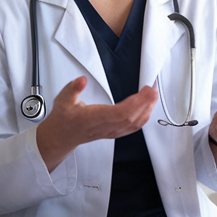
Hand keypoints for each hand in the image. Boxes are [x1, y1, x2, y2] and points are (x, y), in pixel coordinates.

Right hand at [36, 77, 157, 168]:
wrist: (63, 135)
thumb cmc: (65, 119)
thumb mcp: (63, 99)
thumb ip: (73, 88)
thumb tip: (82, 80)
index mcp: (95, 119)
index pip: (121, 114)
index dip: (137, 103)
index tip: (146, 90)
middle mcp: (106, 127)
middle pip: (133, 118)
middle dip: (147, 103)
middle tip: (154, 88)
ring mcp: (112, 131)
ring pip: (135, 124)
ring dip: (147, 110)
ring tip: (153, 95)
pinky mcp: (115, 131)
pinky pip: (134, 127)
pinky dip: (144, 117)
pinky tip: (147, 108)